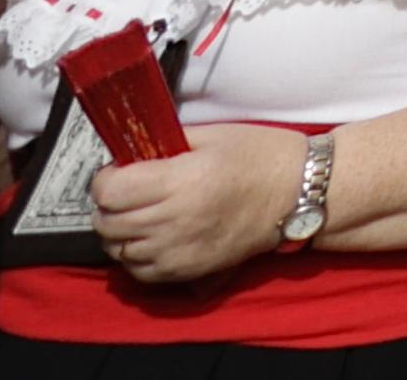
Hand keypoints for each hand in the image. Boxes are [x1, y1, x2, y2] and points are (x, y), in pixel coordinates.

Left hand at [92, 120, 306, 286]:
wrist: (300, 193)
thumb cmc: (262, 157)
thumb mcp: (213, 136)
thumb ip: (166, 143)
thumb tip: (131, 155)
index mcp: (181, 181)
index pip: (110, 191)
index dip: (106, 179)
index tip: (118, 171)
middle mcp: (175, 220)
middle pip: (108, 222)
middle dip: (109, 205)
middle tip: (126, 192)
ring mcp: (179, 250)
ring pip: (118, 250)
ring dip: (120, 232)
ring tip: (139, 215)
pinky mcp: (188, 270)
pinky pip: (139, 272)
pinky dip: (136, 256)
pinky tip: (152, 238)